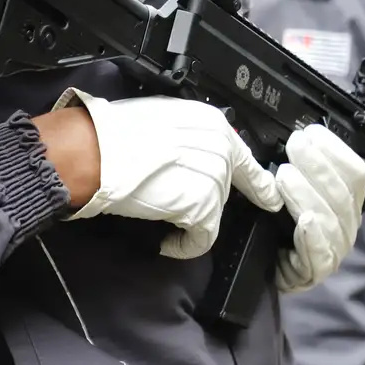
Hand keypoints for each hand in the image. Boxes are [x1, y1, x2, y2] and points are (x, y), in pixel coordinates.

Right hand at [52, 88, 283, 258]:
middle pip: (225, 188)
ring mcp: (215, 176)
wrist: (94, 151)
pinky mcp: (203, 205)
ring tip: (161, 217)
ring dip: (190, 223)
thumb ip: (188, 135)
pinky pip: (203, 238)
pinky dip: (185, 246)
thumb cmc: (112, 133)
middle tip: (172, 203)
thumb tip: (191, 155)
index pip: (244, 157)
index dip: (257, 182)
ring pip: (213, 213)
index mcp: (212, 121)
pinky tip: (167, 241)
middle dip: (201, 201)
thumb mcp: (161, 117)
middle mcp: (221, 146)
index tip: (269, 197)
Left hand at [274, 124, 364, 292]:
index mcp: (347, 200)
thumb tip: (296, 137)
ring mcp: (335, 249)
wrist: (267, 265)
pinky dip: (312, 236)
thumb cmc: (281, 222)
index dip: (335, 150)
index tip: (311, 133)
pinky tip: (304, 221)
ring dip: (307, 194)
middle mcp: (347, 223)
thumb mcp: (294, 187)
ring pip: (329, 219)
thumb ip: (301, 166)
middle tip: (294, 146)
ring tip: (284, 176)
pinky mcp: (317, 271)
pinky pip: (319, 254)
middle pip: (341, 192)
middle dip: (317, 165)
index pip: (354, 172)